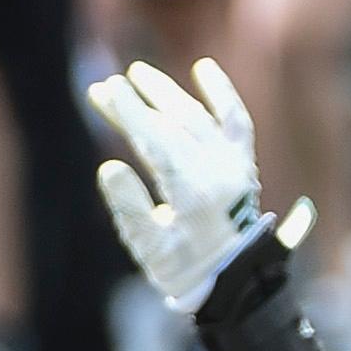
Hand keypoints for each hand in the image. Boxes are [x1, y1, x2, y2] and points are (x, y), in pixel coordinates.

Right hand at [90, 57, 280, 311]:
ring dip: (167, 93)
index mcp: (193, 193)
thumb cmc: (186, 269)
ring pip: (199, 117)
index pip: (156, 141)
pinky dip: (221, 93)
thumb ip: (130, 208)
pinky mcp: (244, 162)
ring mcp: (235, 164)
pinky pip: (236, 119)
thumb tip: (109, 166)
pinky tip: (203, 68)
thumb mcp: (150, 249)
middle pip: (173, 124)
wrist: (236, 282)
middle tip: (107, 85)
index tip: (106, 89)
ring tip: (138, 74)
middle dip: (138, 102)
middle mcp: (218, 172)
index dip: (129, 112)